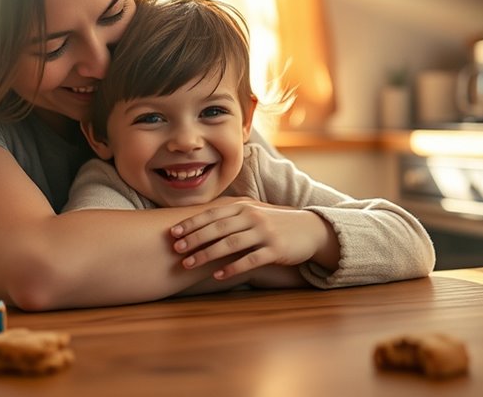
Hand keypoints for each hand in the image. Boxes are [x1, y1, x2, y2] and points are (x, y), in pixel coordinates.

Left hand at [169, 198, 330, 279]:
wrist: (310, 230)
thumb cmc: (274, 225)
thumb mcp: (253, 214)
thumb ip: (230, 217)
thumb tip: (199, 226)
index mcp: (244, 207)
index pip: (212, 214)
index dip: (191, 223)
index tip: (173, 233)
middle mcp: (252, 217)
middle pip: (217, 228)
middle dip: (194, 239)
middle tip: (176, 249)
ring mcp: (264, 233)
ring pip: (230, 244)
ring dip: (207, 254)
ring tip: (189, 264)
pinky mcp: (275, 249)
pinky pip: (250, 259)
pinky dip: (232, 267)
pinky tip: (218, 275)